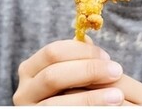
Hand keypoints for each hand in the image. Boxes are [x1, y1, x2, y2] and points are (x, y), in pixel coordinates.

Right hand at [13, 38, 141, 105]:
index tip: (106, 57)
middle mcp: (23, 91)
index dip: (81, 52)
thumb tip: (87, 39)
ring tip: (117, 95)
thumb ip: (75, 59)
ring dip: (92, 97)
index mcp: (29, 71)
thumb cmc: (68, 96)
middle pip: (54, 75)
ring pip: (58, 102)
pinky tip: (107, 108)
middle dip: (88, 71)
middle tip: (116, 71)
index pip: (52, 52)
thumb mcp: (67, 75)